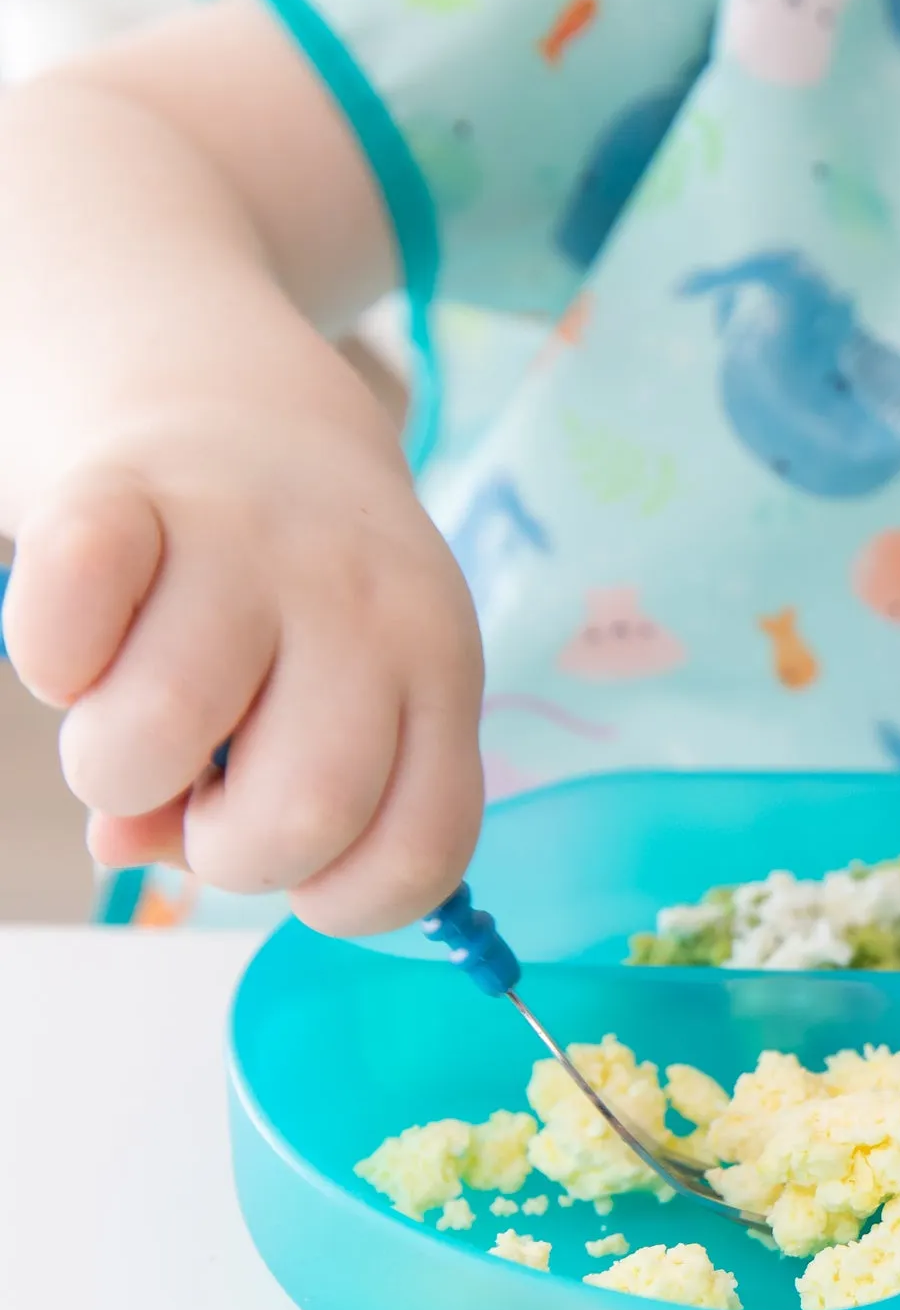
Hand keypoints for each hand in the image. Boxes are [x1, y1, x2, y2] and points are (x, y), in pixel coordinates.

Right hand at [2, 405, 483, 934]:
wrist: (246, 410)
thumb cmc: (298, 611)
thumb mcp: (337, 702)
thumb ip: (267, 806)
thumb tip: (132, 847)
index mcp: (439, 675)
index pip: (425, 847)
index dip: (346, 898)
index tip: (302, 867)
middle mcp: (366, 609)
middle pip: (310, 810)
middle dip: (234, 856)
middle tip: (204, 801)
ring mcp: (252, 544)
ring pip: (167, 727)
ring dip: (118, 769)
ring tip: (129, 724)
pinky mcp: (128, 492)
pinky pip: (64, 627)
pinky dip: (50, 665)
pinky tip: (83, 646)